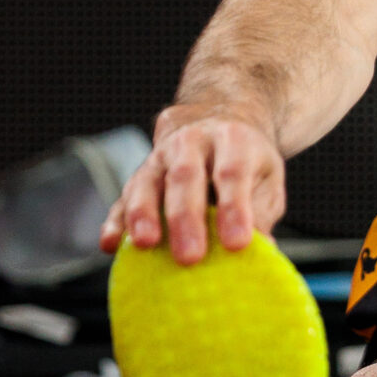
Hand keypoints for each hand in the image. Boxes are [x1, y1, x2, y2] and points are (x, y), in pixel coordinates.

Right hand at [100, 106, 286, 262]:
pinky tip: (109, 244)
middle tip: (190, 257)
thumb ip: (262, 212)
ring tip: (145, 244)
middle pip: (185, 176)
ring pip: (147, 182)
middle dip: (185, 218)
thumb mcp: (267, 177)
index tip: (238, 244)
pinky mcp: (139, 175)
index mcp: (232, 139)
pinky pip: (123, 197)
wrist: (216, 119)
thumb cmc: (247, 161)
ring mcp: (160, 157)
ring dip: (143, 214)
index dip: (234, 209)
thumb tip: (263, 251)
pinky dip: (115, 221)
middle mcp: (192, 142)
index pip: (232, 173)